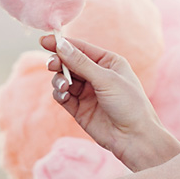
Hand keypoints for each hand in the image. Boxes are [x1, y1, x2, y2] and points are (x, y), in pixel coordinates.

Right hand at [41, 34, 179, 169]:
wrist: (135, 138)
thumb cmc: (129, 104)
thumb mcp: (106, 79)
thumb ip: (81, 63)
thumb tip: (61, 45)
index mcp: (108, 62)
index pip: (81, 49)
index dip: (62, 44)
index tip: (45, 41)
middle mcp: (96, 75)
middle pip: (69, 63)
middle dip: (58, 62)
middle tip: (51, 64)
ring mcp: (87, 92)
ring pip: (63, 79)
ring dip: (58, 79)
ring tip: (63, 86)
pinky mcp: (79, 109)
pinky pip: (63, 96)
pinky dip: (59, 94)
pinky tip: (63, 95)